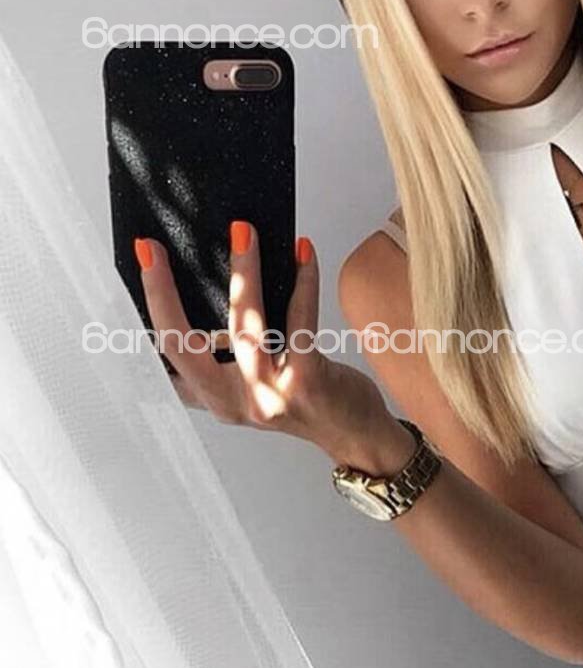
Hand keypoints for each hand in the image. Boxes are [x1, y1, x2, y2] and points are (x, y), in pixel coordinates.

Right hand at [134, 221, 389, 453]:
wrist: (354, 434)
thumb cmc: (306, 398)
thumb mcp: (254, 386)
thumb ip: (226, 355)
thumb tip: (214, 285)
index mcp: (215, 398)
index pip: (167, 355)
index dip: (150, 307)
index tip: (143, 258)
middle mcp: (235, 402)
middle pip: (184, 347)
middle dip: (162, 293)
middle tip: (152, 248)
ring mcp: (269, 395)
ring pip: (244, 328)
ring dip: (243, 275)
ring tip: (241, 234)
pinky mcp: (307, 382)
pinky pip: (300, 322)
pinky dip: (302, 282)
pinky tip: (302, 253)